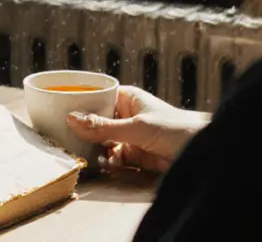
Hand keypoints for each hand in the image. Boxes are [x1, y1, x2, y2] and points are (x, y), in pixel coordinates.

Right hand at [65, 85, 209, 172]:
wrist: (204, 151)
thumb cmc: (176, 129)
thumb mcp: (136, 127)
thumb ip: (103, 127)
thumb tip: (71, 119)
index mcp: (127, 98)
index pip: (96, 96)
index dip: (79, 102)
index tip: (57, 109)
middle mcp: (126, 115)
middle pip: (96, 121)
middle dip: (83, 130)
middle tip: (63, 137)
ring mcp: (130, 135)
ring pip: (103, 141)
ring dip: (94, 149)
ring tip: (83, 154)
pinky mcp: (135, 155)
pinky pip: (114, 157)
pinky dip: (107, 162)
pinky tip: (103, 165)